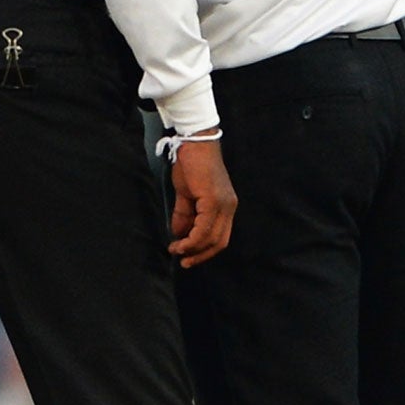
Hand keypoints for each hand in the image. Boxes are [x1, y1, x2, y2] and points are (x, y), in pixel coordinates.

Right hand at [168, 138, 236, 266]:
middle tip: (183, 261)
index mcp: (226, 206)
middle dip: (200, 255)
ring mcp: (223, 204)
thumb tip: (178, 234)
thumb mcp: (186, 194)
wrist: (194, 142)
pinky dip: (191, 239)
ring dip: (192, 248)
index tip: (187, 257)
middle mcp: (229, 207)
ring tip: (176, 250)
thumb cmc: (191, 164)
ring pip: (211, 237)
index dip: (204, 251)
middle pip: (219, 242)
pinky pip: (203, 228)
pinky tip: (179, 242)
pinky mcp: (214, 200)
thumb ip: (184, 215)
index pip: (220, 237)